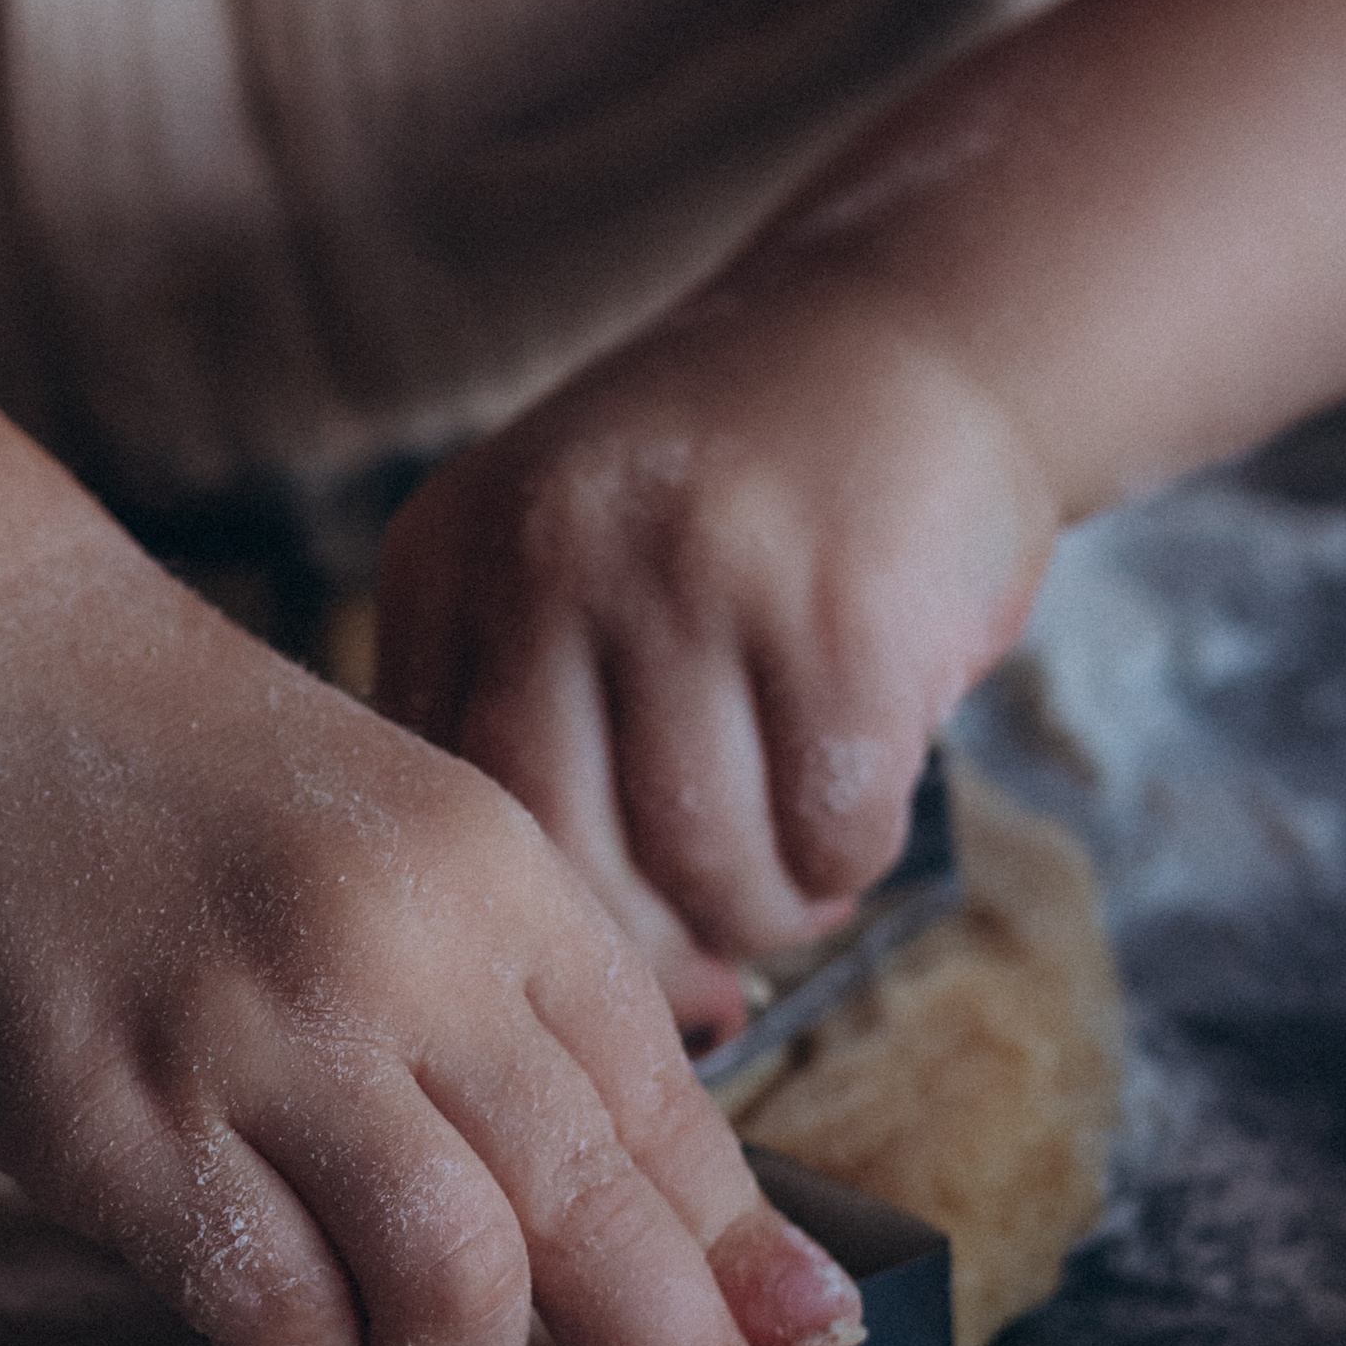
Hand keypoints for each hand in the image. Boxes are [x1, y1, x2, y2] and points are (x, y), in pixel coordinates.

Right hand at [0, 530, 866, 1345]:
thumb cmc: (199, 781)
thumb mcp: (410, 840)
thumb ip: (530, 1011)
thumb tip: (690, 1215)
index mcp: (494, 876)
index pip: (660, 1104)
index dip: (732, 1254)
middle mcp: (397, 956)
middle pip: (589, 1212)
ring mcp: (254, 1041)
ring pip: (451, 1290)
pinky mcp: (119, 1123)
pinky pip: (275, 1317)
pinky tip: (301, 1340)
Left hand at [373, 270, 1055, 1026]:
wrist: (896, 332)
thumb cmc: (723, 513)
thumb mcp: (565, 582)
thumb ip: (544, 766)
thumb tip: (630, 1013)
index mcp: (449, 557)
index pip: (450, 815)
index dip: (536, 926)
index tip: (602, 970)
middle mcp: (550, 555)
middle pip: (568, 862)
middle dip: (654, 945)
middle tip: (712, 950)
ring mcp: (694, 572)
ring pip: (708, 866)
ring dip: (767, 910)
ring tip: (787, 865)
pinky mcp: (838, 610)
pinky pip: (832, 831)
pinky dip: (852, 857)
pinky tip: (855, 798)